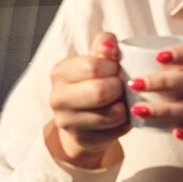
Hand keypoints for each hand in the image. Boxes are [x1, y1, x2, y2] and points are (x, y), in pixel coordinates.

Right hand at [49, 32, 128, 166]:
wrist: (80, 120)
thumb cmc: (92, 84)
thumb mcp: (95, 63)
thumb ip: (104, 48)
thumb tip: (109, 42)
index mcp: (60, 73)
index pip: (92, 66)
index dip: (113, 67)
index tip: (115, 69)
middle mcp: (57, 97)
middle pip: (100, 91)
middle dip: (119, 89)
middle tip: (121, 88)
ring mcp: (67, 121)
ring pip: (112, 114)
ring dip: (125, 107)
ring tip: (121, 102)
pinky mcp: (82, 139)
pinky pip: (116, 131)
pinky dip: (125, 124)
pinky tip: (120, 118)